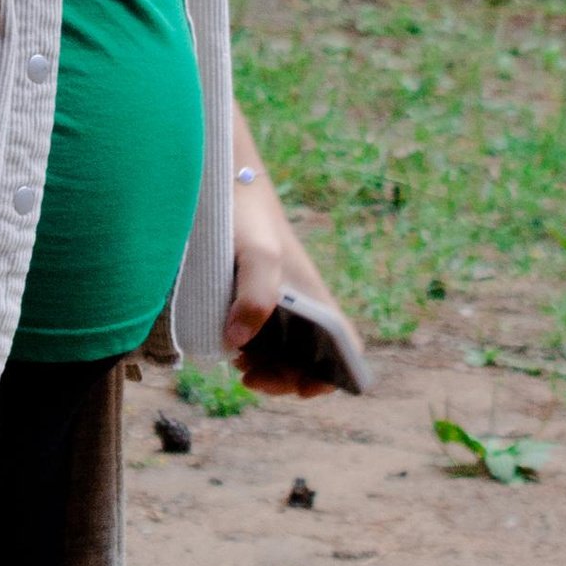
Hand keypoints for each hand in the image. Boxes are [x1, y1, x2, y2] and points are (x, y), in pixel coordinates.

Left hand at [224, 149, 334, 396]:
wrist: (221, 179)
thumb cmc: (248, 216)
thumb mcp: (257, 255)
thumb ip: (256, 297)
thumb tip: (239, 343)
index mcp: (315, 297)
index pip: (345, 346)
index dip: (334, 373)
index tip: (303, 385)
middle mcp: (301, 303)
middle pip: (309, 358)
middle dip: (285, 378)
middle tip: (251, 378)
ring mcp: (275, 300)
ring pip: (282, 350)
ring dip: (265, 368)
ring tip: (240, 364)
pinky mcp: (247, 294)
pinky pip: (258, 335)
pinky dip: (247, 350)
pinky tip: (229, 347)